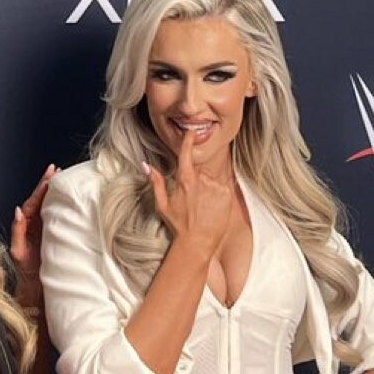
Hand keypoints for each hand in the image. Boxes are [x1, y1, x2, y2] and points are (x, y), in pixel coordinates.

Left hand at [11, 164, 58, 303]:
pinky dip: (62, 204)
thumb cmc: (27, 272)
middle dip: (48, 184)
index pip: (33, 202)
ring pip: (50, 205)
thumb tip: (18, 210)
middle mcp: (35, 225)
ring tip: (62, 177)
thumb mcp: (18, 251)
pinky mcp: (55, 234)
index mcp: (27, 225)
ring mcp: (45, 229)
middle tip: (56, 169)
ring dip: (55, 191)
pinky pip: (57, 215)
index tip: (49, 176)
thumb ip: (17, 231)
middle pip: (41, 199)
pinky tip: (69, 198)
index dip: (41, 188)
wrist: (38, 288)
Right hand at [143, 130, 232, 256]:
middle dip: (197, 181)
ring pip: (211, 180)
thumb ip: (156, 181)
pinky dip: (218, 194)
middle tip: (194, 200)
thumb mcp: (162, 204)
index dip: (188, 140)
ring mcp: (216, 186)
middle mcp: (202, 180)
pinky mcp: (227, 194)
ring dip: (208, 189)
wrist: (198, 242)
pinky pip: (222, 187)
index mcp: (185, 180)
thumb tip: (146, 165)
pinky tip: (212, 208)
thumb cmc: (179, 225)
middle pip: (200, 171)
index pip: (186, 153)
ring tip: (203, 207)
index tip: (191, 131)